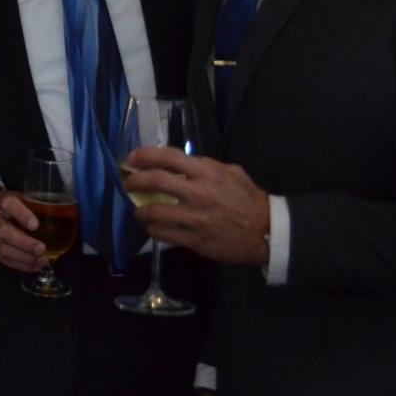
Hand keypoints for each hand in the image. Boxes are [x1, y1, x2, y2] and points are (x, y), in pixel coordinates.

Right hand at [0, 186, 46, 273]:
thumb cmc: (12, 205)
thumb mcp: (22, 198)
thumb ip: (37, 205)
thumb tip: (66, 213)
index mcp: (1, 201)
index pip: (9, 204)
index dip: (22, 215)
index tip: (36, 225)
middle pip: (3, 231)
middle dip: (24, 243)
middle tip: (42, 249)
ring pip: (3, 249)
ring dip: (25, 257)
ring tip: (43, 260)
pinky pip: (4, 260)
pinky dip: (21, 265)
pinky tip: (35, 265)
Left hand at [123, 147, 269, 265]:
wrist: (267, 232)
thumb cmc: (249, 199)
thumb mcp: (231, 172)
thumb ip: (206, 165)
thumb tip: (181, 162)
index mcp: (207, 173)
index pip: (169, 158)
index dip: (145, 155)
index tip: (132, 158)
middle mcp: (198, 193)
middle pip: (156, 181)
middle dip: (135, 181)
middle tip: (128, 183)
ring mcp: (195, 218)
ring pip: (155, 212)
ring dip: (140, 210)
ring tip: (138, 210)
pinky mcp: (195, 240)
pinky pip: (164, 234)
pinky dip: (153, 229)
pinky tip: (152, 227)